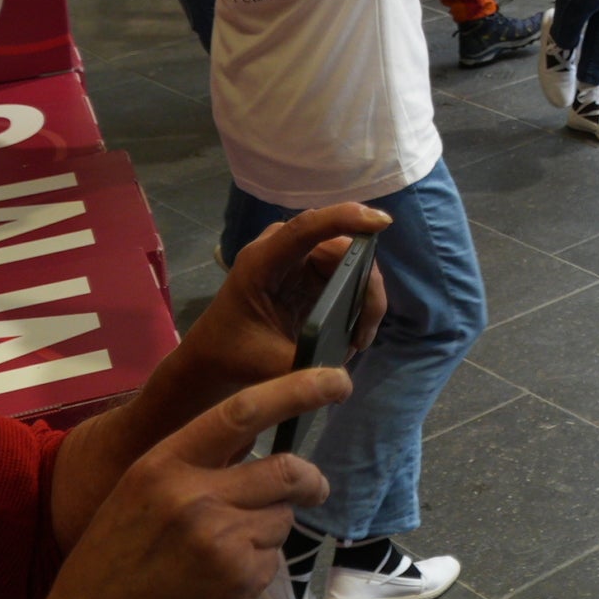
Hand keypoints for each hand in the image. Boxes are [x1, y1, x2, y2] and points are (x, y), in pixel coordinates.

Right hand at [32, 371, 343, 598]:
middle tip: (312, 486)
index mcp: (165, 465)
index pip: (243, 412)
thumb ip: (194, 464)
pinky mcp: (238, 582)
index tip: (336, 380)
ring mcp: (221, 543)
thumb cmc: (112, 556)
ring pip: (282, 520)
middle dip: (308, 481)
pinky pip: (271, 562)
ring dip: (268, 532)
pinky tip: (217, 581)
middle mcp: (196, 498)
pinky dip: (256, 569)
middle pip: (288, 471)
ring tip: (223, 551)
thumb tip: (258, 445)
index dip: (297, 390)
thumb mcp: (140, 491)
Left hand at [174, 204, 389, 401]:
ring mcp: (298, 258)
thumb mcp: (268, 365)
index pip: (306, 228)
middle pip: (341, 248)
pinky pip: (346, 273)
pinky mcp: (310, 270)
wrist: (215, 355)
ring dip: (364, 296)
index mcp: (262, 263)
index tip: (382, 222)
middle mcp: (282, 250)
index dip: (345, 218)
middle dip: (365, 285)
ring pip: (350, 262)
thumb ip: (306, 369)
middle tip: (366, 333)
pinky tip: (356, 330)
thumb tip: (343, 381)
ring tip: (360, 339)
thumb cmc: (234, 355)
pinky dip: (357, 300)